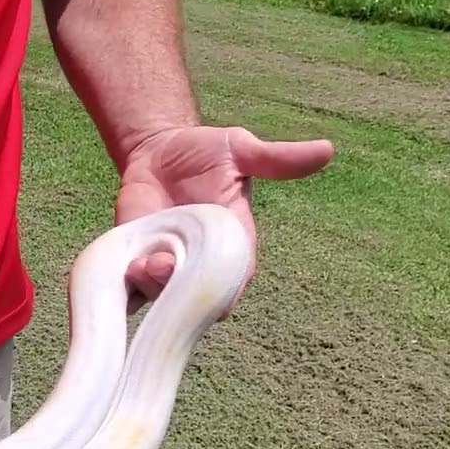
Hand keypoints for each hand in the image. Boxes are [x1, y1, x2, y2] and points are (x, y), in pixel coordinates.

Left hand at [116, 125, 334, 309]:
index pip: (235, 281)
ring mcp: (167, 266)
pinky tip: (123, 268)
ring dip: (150, 288)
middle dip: (181, 291)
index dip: (225, 288)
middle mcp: (200, 264)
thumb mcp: (241, 150)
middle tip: (163, 265)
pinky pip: (133, 290)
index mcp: (232, 245)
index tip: (210, 277)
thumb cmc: (206, 151)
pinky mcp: (136, 261)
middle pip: (196, 299)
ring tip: (140, 264)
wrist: (158, 148)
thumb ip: (277, 159)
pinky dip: (127, 287)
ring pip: (161, 298)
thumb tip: (326, 150)